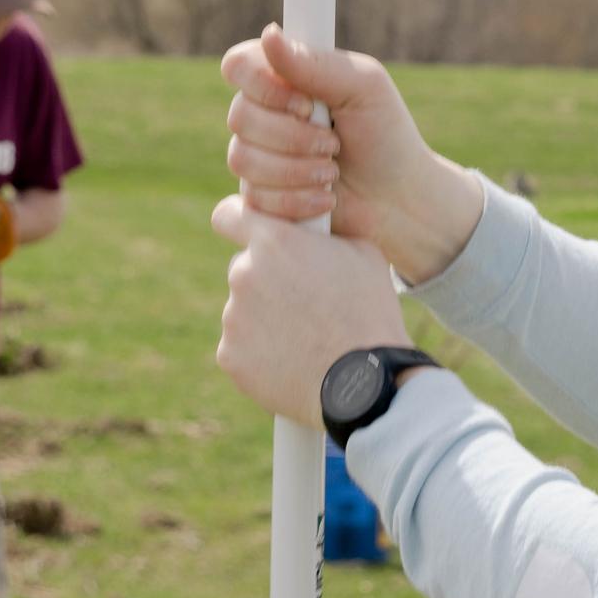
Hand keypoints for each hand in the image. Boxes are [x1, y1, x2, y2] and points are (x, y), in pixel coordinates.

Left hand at [212, 192, 412, 425]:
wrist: (363, 383)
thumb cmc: (369, 313)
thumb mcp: (363, 253)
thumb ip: (324, 235)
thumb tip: (313, 230)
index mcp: (274, 242)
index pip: (228, 215)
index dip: (238, 222)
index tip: (251, 235)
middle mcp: (244, 274)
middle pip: (244, 268)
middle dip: (268, 280)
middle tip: (304, 303)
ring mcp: (233, 318)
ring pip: (244, 310)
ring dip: (266, 318)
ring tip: (307, 338)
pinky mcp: (230, 357)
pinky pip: (241, 347)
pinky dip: (261, 352)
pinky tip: (294, 361)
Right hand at [221, 26, 485, 283]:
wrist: (397, 198)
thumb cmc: (385, 134)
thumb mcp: (363, 89)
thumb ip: (316, 64)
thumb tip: (270, 33)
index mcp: (285, 77)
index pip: (239, 65)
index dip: (263, 85)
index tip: (307, 103)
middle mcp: (263, 112)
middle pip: (239, 116)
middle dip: (293, 136)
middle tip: (334, 143)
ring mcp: (257, 155)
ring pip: (242, 159)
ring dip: (297, 169)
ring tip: (332, 172)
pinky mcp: (259, 196)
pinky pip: (253, 197)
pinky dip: (296, 199)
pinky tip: (325, 198)